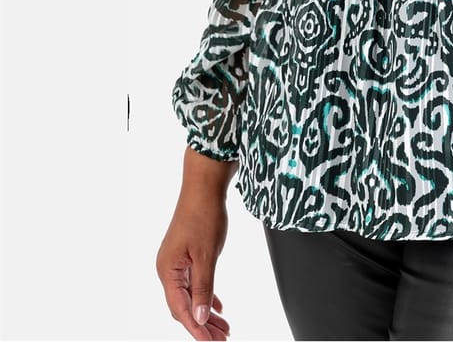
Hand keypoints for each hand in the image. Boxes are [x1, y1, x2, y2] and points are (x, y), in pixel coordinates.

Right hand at [156, 184, 231, 338]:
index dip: (196, 329)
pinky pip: (194, 282)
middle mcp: (168, 269)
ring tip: (224, 328)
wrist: (204, 186)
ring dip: (206, 311)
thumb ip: (204, 287)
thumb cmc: (204, 215)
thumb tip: (201, 317)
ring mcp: (176, 262)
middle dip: (203, 324)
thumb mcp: (206, 255)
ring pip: (191, 295)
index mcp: (168, 271)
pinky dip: (206, 295)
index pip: (180, 310)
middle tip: (223, 338)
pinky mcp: (186, 254)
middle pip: (184, 306)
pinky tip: (218, 306)